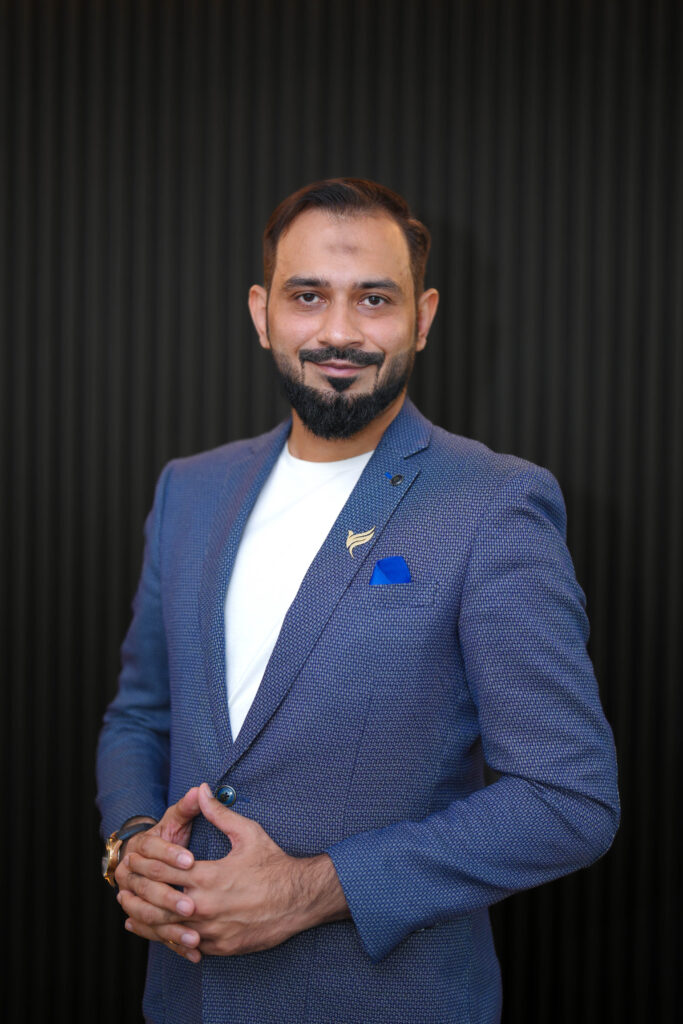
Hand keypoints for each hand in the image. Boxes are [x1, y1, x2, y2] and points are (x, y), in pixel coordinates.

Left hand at [124, 782, 348, 956]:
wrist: (300, 899)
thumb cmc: (274, 864)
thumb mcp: (248, 833)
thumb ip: (219, 813)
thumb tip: (201, 790)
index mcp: (207, 876)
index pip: (164, 871)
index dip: (146, 864)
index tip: (133, 857)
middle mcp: (204, 906)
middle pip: (158, 902)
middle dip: (138, 893)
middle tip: (122, 886)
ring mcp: (212, 931)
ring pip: (167, 929)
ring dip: (146, 921)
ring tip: (129, 913)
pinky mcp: (220, 947)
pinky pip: (187, 946)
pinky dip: (168, 939)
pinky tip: (158, 934)